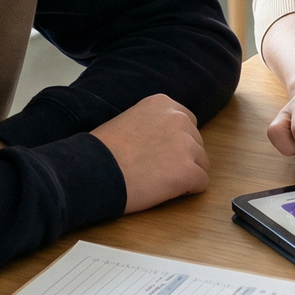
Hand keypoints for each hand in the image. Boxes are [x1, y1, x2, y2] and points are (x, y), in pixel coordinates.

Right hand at [92, 94, 209, 212]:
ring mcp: (186, 144)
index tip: (160, 153)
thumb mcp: (130, 120)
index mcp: (163, 103)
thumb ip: (153, 124)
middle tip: (156, 170)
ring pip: (201, 163)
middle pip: (196, 143)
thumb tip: (165, 140)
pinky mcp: (188, 171)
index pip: (186, 122)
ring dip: (184, 174)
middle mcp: (178, 119)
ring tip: (157, 180)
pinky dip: (187, 190)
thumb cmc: (104, 151)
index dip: (174, 142)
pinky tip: (165, 191)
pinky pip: (201, 183)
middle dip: (182, 157)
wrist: (93, 171)